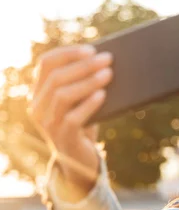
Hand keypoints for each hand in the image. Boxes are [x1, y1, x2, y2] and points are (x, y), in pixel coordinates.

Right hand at [28, 44, 112, 191]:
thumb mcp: (80, 102)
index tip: (91, 49)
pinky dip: (89, 104)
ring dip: (88, 82)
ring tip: (108, 74)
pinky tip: (102, 95)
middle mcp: (37, 106)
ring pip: (62, 95)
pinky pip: (73, 118)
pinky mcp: (62, 138)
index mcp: (38, 92)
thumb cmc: (84, 125)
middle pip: (56, 77)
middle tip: (107, 59)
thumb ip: (82, 84)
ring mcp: (48, 123)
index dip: (68, 53)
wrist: (81, 160)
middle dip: (84, 65)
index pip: (46, 63)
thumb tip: (105, 62)